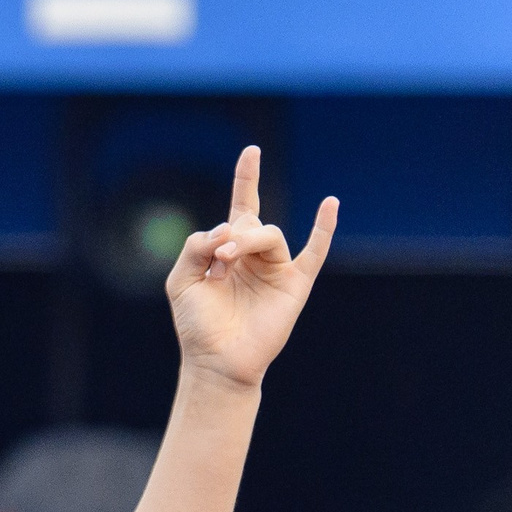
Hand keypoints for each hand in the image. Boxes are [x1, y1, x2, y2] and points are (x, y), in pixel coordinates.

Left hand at [166, 147, 337, 390]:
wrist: (216, 361)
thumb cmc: (197, 325)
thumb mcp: (181, 280)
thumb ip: (194, 247)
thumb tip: (225, 230)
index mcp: (228, 251)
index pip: (241, 206)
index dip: (246, 178)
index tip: (251, 150)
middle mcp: (255, 256)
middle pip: (249, 224)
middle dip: (232, 234)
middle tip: (218, 255)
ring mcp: (277, 268)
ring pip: (269, 236)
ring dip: (246, 242)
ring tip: (226, 260)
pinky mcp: (294, 284)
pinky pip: (315, 252)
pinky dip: (323, 228)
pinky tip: (330, 204)